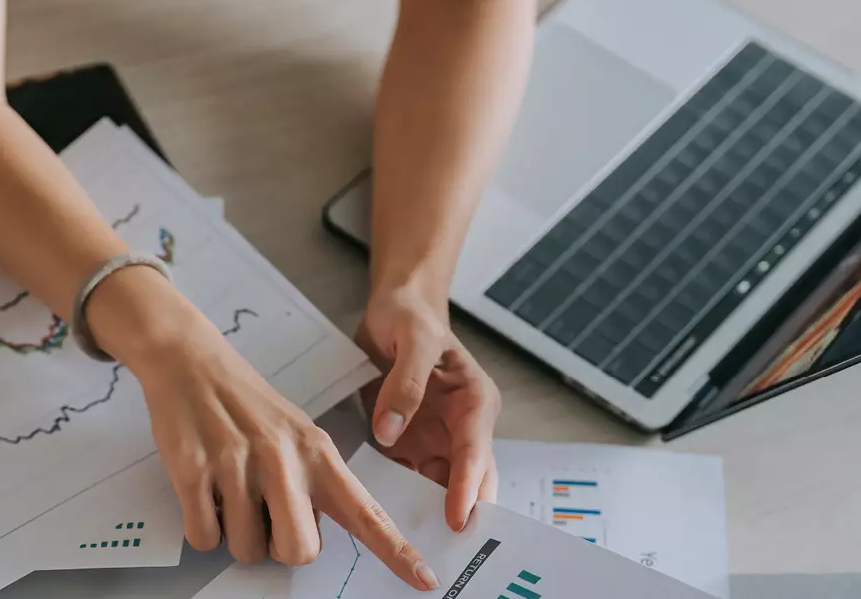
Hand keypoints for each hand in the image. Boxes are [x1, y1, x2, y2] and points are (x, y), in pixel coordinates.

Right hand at [88, 269, 439, 589]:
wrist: (192, 361)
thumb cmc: (248, 405)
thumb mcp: (297, 435)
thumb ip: (314, 484)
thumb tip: (312, 539)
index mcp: (318, 453)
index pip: (366, 513)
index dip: (396, 551)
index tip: (425, 580)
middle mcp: (284, 459)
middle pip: (299, 552)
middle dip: (279, 547)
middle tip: (265, 513)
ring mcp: (238, 465)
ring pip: (246, 549)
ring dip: (236, 534)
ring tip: (230, 490)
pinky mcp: (194, 471)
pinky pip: (204, 537)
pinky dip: (203, 528)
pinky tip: (205, 490)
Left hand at [357, 284, 501, 531]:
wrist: (395, 308)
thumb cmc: (411, 316)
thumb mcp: (412, 339)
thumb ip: (405, 385)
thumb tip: (390, 433)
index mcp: (474, 400)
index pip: (474, 451)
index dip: (467, 487)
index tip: (457, 518)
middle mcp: (462, 426)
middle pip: (467, 480)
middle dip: (460, 514)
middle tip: (447, 553)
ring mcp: (438, 438)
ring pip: (439, 487)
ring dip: (430, 514)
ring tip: (417, 550)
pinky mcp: (412, 443)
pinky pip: (409, 478)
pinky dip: (401, 501)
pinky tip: (386, 525)